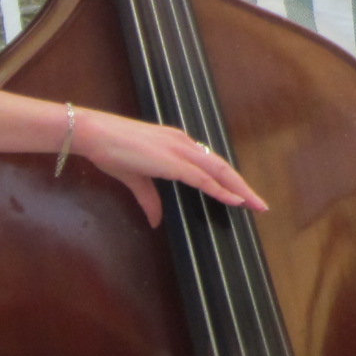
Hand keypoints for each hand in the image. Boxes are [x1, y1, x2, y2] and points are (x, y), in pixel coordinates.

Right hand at [74, 109, 267, 226]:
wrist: (95, 134)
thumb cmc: (111, 151)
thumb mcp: (135, 179)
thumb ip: (150, 199)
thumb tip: (156, 221)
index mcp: (177, 144)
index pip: (210, 163)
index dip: (228, 179)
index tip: (242, 194)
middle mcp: (184, 144)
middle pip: (221, 166)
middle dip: (242, 186)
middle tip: (260, 204)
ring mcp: (179, 150)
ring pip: (218, 170)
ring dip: (239, 188)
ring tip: (255, 205)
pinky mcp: (172, 161)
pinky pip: (202, 177)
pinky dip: (220, 189)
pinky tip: (234, 200)